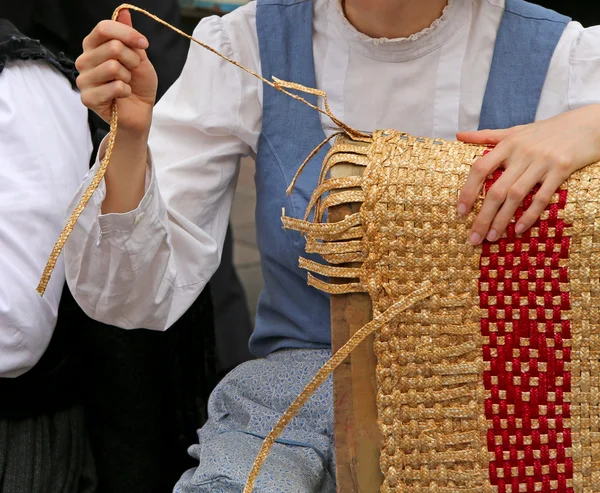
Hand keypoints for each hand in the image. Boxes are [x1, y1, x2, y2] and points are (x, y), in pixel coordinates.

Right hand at [75, 9, 157, 135]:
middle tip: (132, 71)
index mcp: (93, 46)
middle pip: (113, 47)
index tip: (143, 44)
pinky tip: (122, 96)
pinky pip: (114, 87)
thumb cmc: (138, 85)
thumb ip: (129, 37)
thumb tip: (123, 12)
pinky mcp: (88, 98)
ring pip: (113, 67)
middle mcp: (84, 60)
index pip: (104, 28)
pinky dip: (126, 91)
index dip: (128, 34)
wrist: (140, 112)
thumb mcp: (139, 57)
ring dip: (128, 77)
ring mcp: (83, 79)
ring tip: (126, 84)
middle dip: (132, 60)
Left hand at [456, 104, 599, 244]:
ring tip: (492, 237)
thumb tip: (458, 136)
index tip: (460, 212)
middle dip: (482, 217)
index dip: (468, 190)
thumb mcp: (515, 130)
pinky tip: (519, 229)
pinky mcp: (561, 170)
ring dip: (502, 220)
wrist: (587, 123)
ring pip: (516, 196)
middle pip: (496, 189)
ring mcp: (542, 162)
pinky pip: (542, 197)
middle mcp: (522, 153)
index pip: (480, 168)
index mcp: (508, 144)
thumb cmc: (546, 130)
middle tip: (473, 237)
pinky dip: (530, 214)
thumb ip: (486, 136)